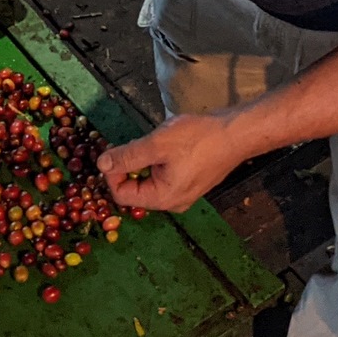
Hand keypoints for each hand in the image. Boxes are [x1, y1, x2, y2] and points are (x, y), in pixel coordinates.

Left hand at [97, 112, 246, 212]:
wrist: (236, 133)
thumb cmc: (198, 139)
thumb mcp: (157, 144)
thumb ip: (127, 156)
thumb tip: (101, 164)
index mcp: (163, 199)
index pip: (122, 195)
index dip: (111, 173)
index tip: (113, 151)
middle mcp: (173, 203)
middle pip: (135, 190)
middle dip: (128, 166)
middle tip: (135, 142)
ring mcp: (184, 194)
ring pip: (150, 181)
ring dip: (144, 162)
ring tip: (155, 141)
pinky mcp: (191, 182)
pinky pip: (165, 177)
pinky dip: (158, 162)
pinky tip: (168, 144)